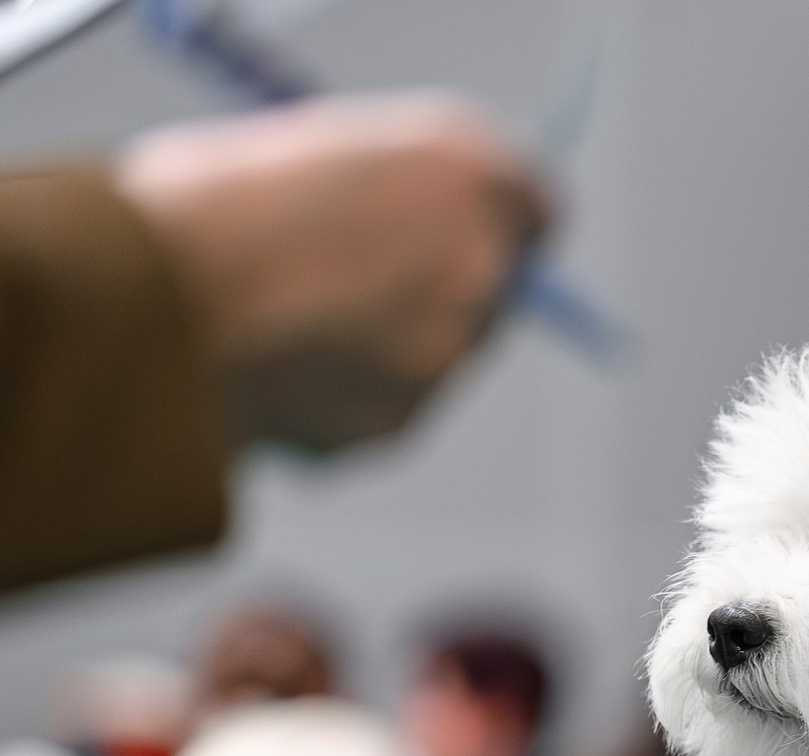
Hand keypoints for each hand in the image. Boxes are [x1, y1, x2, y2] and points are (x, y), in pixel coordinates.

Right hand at [117, 94, 549, 452]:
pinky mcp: (405, 422)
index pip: (528, 209)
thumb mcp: (302, 150)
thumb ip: (377, 187)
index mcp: (462, 165)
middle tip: (335, 283)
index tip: (446, 237)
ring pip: (429, 356)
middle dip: (426, 292)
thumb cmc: (198, 206)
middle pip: (484, 290)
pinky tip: (267, 370)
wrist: (151, 301)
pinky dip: (337, 399)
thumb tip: (393, 230)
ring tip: (274, 323)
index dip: (480, 225)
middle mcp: (479, 260)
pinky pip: (380, 411)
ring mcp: (449, 350)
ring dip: (376, 349)